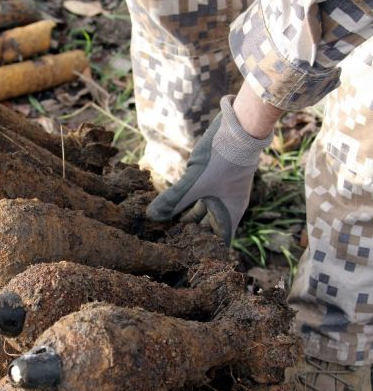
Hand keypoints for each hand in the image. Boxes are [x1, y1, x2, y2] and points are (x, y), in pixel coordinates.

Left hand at [146, 95, 273, 244]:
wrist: (240, 127)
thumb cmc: (223, 157)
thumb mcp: (194, 181)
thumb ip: (173, 199)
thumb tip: (150, 217)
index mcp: (229, 213)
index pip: (218, 243)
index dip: (203, 253)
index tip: (185, 262)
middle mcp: (226, 206)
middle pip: (207, 229)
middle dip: (188, 238)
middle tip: (165, 248)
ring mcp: (220, 193)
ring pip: (201, 212)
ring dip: (184, 219)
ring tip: (163, 230)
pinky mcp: (213, 181)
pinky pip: (198, 199)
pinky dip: (185, 204)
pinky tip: (170, 207)